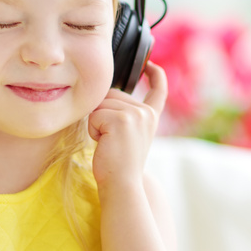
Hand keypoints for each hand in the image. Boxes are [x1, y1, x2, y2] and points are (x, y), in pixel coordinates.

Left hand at [88, 61, 166, 187]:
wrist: (122, 184)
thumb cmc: (118, 164)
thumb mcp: (129, 135)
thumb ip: (125, 115)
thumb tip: (106, 95)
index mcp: (150, 116)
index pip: (158, 90)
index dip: (156, 76)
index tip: (151, 65)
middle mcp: (146, 113)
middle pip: (111, 94)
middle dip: (102, 114)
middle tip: (111, 141)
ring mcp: (135, 114)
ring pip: (100, 104)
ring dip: (96, 123)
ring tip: (108, 144)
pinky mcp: (121, 119)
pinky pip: (94, 115)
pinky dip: (93, 130)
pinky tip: (104, 145)